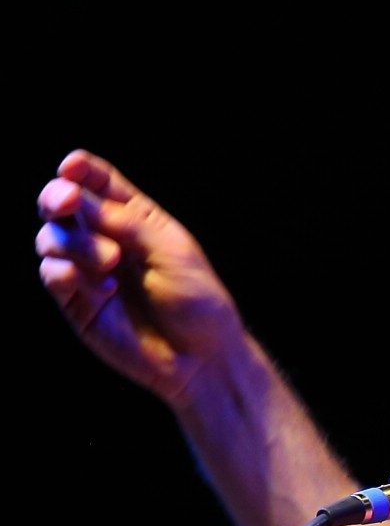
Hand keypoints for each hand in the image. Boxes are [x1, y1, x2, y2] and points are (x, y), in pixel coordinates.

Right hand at [36, 150, 243, 408]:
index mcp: (134, 218)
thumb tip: (75, 195)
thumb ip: (125, 222)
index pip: (95, 181)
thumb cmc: (197, 301)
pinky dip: (68, 273)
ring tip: (110, 262)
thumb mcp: (171, 251)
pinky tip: (102, 288)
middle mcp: (105, 238)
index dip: (79, 169)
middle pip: (60, 203)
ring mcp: (88, 269)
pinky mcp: (77, 301)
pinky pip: (52, 274)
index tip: (72, 167)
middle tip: (67, 202)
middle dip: (57, 197)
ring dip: (73, 242)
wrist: (203, 358)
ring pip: (51, 237)